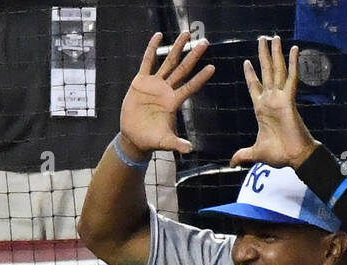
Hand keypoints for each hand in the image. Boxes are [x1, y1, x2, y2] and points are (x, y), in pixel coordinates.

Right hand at [118, 31, 214, 156]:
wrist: (134, 137)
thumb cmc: (151, 140)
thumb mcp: (164, 142)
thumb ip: (176, 144)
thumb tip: (189, 150)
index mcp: (174, 102)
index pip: (190, 87)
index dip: (200, 78)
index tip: (212, 67)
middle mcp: (167, 90)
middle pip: (183, 69)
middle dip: (193, 56)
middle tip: (205, 42)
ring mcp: (155, 84)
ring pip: (168, 62)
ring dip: (177, 47)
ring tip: (186, 33)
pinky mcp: (141, 82)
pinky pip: (147, 62)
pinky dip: (152, 49)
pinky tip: (158, 36)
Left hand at [231, 35, 318, 168]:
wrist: (294, 157)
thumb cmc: (279, 154)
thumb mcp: (255, 153)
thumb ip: (243, 155)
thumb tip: (231, 163)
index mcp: (262, 110)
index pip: (255, 87)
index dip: (251, 75)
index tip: (246, 62)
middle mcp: (271, 100)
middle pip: (266, 72)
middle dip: (263, 56)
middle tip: (262, 39)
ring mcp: (281, 98)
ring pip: (277, 70)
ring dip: (275, 53)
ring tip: (274, 37)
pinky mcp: (290, 100)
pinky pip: (291, 78)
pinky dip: (293, 63)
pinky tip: (294, 48)